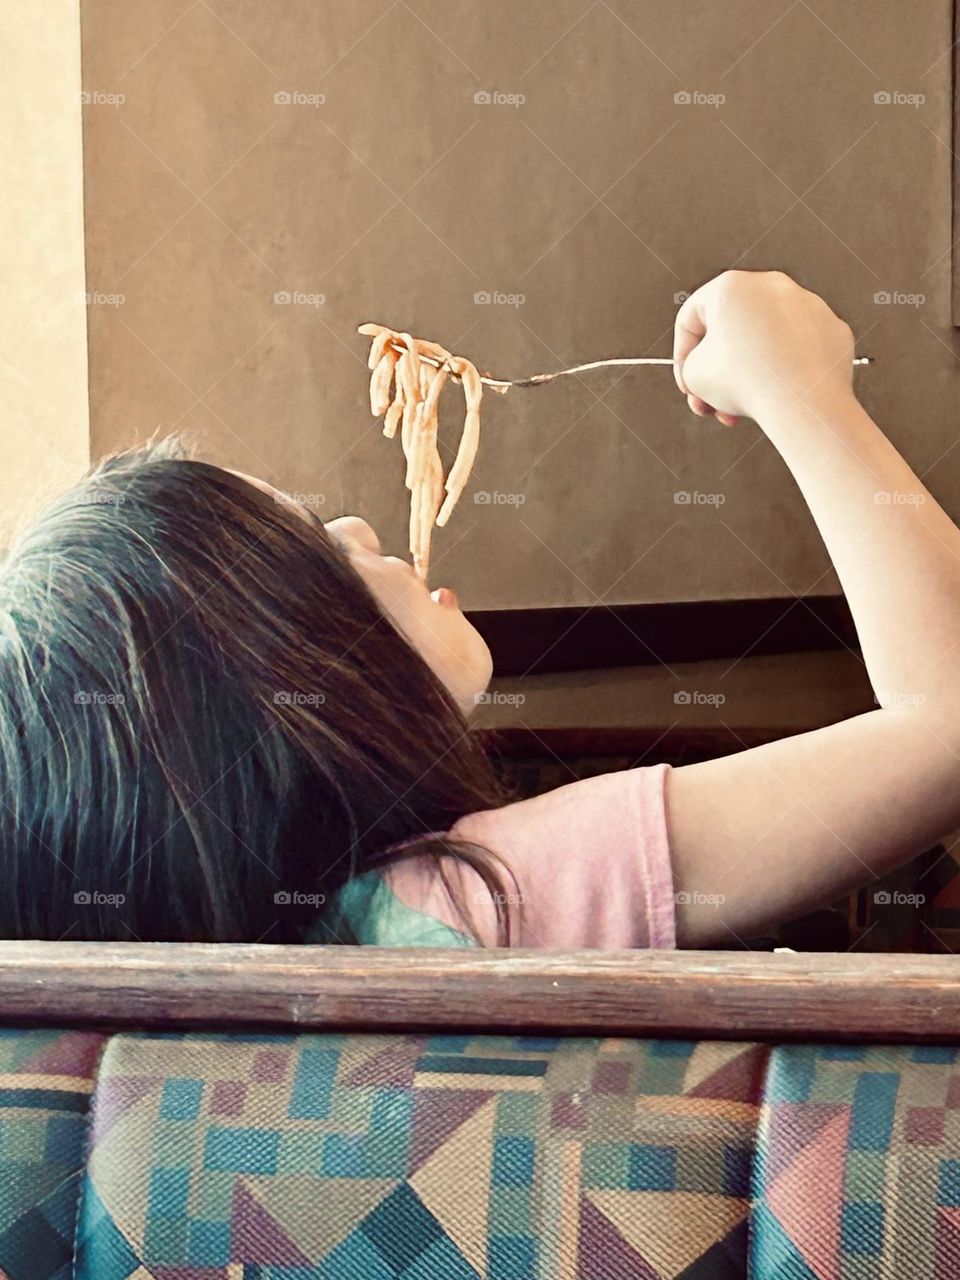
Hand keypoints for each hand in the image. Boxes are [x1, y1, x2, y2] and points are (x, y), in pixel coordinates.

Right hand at [672, 270, 856, 425]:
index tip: (687, 385)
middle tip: (712, 401)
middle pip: (731, 330)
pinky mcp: (831, 328)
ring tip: (742, 406)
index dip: (682, 357)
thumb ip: (693, 363)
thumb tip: (709, 365)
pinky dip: (784, 370)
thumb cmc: (746, 383)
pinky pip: (797, 350)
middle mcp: (771, 286)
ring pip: (766, 340)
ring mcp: (807, 304)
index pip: (691, 319)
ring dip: (749, 373)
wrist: (802, 401)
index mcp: (730, 286)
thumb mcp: (693, 375)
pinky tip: (776, 395)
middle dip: (718, 371)